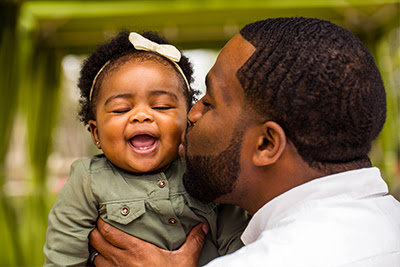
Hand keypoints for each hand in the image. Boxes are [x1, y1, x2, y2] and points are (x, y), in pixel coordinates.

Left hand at [88, 218, 208, 266]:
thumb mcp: (185, 260)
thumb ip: (193, 241)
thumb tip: (203, 226)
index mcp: (137, 250)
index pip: (109, 231)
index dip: (102, 222)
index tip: (103, 215)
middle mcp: (122, 261)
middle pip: (96, 240)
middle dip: (95, 231)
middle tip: (100, 225)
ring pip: (95, 256)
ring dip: (96, 248)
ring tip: (101, 242)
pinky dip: (99, 262)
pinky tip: (105, 259)